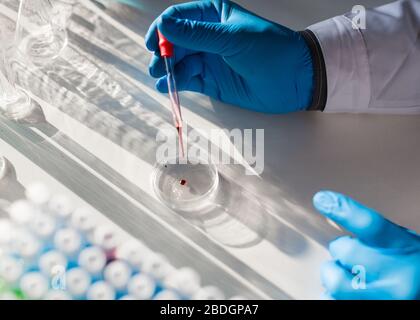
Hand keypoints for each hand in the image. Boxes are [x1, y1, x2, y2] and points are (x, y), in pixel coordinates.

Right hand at [145, 0, 313, 112]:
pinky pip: (188, 80)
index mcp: (213, 15)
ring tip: (161, 78)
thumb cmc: (270, 50)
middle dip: (163, 53)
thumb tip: (165, 26)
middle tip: (157, 66)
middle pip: (175, 42)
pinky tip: (167, 87)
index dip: (163, 30)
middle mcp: (207, 36)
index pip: (178, 18)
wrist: (294, 79)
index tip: (155, 44)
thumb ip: (198, 35)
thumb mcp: (232, 39)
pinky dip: (176, 83)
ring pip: (179, 62)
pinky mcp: (211, 81)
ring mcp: (209, 60)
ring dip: (167, 70)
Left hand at [313, 191, 419, 299]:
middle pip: (345, 250)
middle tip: (350, 256)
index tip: (322, 200)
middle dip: (341, 250)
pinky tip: (348, 293)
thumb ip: (376, 236)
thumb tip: (338, 214)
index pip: (370, 225)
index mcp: (407, 251)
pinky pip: (332, 301)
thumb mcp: (407, 246)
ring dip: (334, 275)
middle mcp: (399, 278)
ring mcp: (386, 301)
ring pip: (335, 281)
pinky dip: (333, 295)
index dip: (343, 210)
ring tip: (347, 275)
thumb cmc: (416, 270)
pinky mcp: (369, 313)